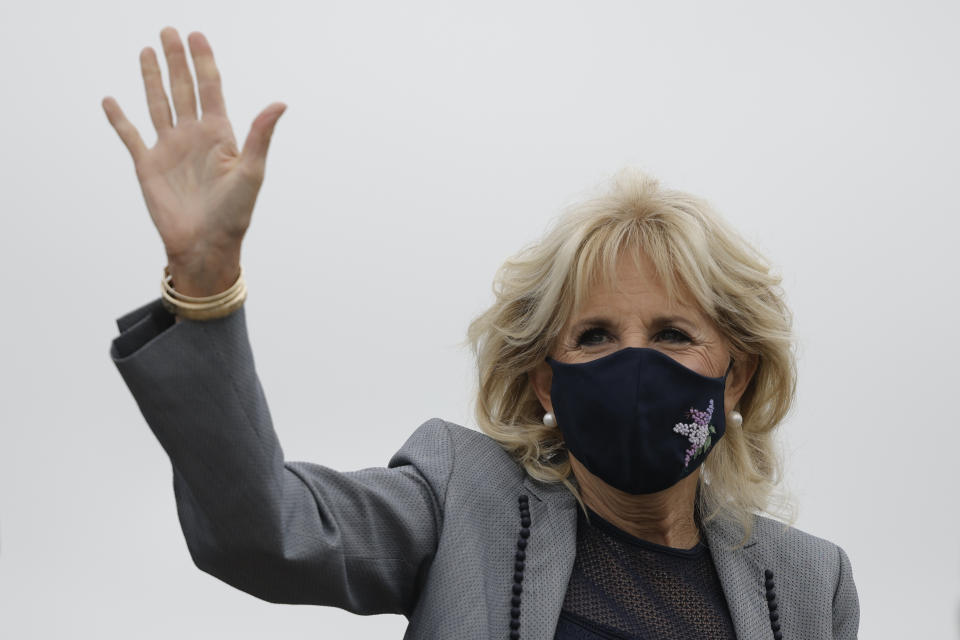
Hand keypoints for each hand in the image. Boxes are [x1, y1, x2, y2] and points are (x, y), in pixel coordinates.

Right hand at [102, 26, 285, 294]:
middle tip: (168, 31)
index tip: (197, 35)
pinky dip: (119, 118)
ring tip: (146, 51)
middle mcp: (193, 137)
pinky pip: (130, 135)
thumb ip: (260, 136)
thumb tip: (280, 103)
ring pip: (158, 104)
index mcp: (219, 135)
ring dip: (151, 78)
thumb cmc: (234, 215)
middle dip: (176, 60)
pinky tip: (111, 99)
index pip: (210, 89)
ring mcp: (169, 149)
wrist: (206, 247)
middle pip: (183, 88)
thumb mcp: (251, 172)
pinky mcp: (147, 166)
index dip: (203, 62)